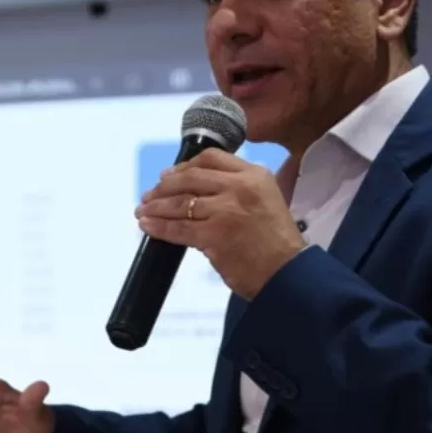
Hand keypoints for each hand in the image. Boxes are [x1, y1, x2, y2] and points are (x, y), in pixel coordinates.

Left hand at [135, 148, 305, 297]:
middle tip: (150, 195)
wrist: (288, 273)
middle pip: (190, 178)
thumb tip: (197, 190)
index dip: (184, 166)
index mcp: (254, 175)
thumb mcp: (265, 200)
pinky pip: (178, 228)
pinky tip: (147, 226)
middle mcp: (239, 187)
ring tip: (143, 210)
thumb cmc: (276, 242)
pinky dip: (159, 226)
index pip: (211, 159)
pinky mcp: (214, 235)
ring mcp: (225, 210)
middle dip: (164, 186)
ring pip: (180, 202)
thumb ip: (238, 189)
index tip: (169, 175)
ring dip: (156, 206)